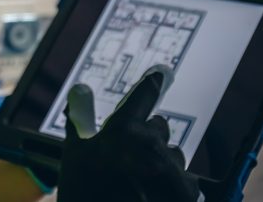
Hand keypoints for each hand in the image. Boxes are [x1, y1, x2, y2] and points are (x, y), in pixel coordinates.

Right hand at [57, 67, 200, 201]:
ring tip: (141, 185)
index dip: (154, 81)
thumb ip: (79, 117)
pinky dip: (174, 189)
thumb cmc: (85, 192)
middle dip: (148, 139)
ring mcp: (171, 171)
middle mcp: (151, 145)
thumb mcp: (75, 153)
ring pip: (173, 156)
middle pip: (160, 128)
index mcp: (123, 129)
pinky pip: (187, 181)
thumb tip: (81, 87)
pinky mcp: (186, 194)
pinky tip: (155, 197)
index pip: (145, 94)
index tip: (163, 72)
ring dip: (162, 166)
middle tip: (130, 159)